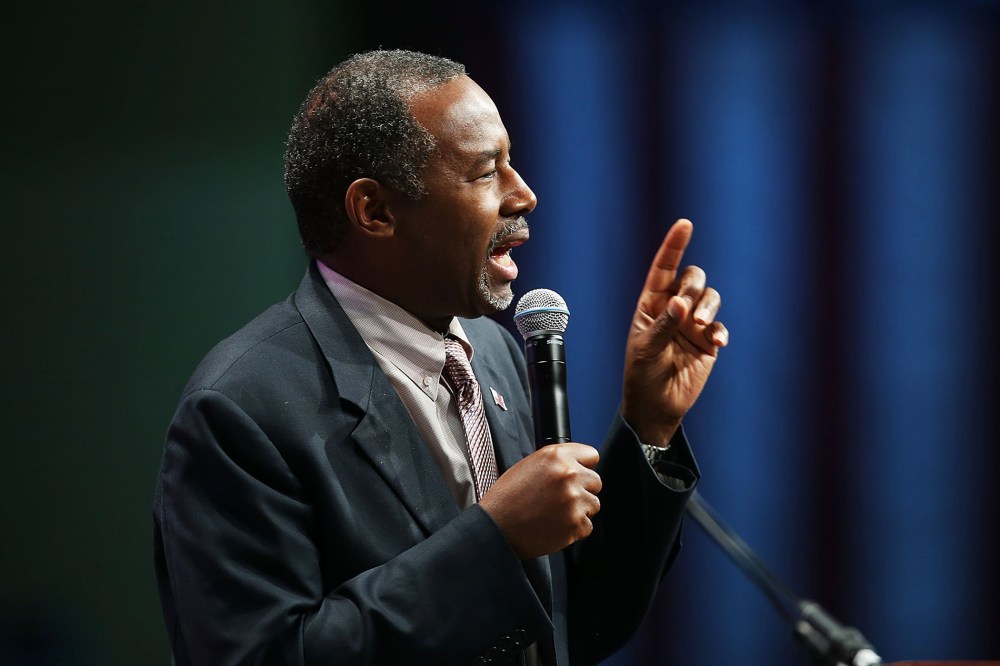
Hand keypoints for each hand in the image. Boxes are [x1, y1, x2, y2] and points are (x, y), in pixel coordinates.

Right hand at [479, 443, 601, 558]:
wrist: (497, 527)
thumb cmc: (507, 498)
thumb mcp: (528, 465)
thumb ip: (556, 462)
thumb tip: (577, 465)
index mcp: (556, 456)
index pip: (591, 455)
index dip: (583, 466)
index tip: (578, 474)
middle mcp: (569, 475)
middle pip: (595, 481)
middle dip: (583, 490)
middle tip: (561, 499)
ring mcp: (575, 500)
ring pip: (593, 505)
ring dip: (579, 510)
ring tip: (555, 514)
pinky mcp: (576, 524)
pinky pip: (587, 526)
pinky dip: (574, 529)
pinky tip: (555, 526)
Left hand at [621, 219, 727, 445]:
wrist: (657, 405)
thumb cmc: (642, 374)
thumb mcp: (646, 349)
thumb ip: (663, 325)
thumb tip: (680, 302)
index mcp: (652, 303)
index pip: (664, 268)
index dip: (674, 245)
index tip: (685, 224)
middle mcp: (674, 308)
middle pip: (693, 278)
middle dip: (694, 286)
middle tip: (688, 309)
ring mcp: (693, 324)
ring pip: (710, 298)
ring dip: (708, 306)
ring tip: (701, 326)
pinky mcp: (708, 341)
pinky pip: (720, 327)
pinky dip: (720, 331)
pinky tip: (716, 343)